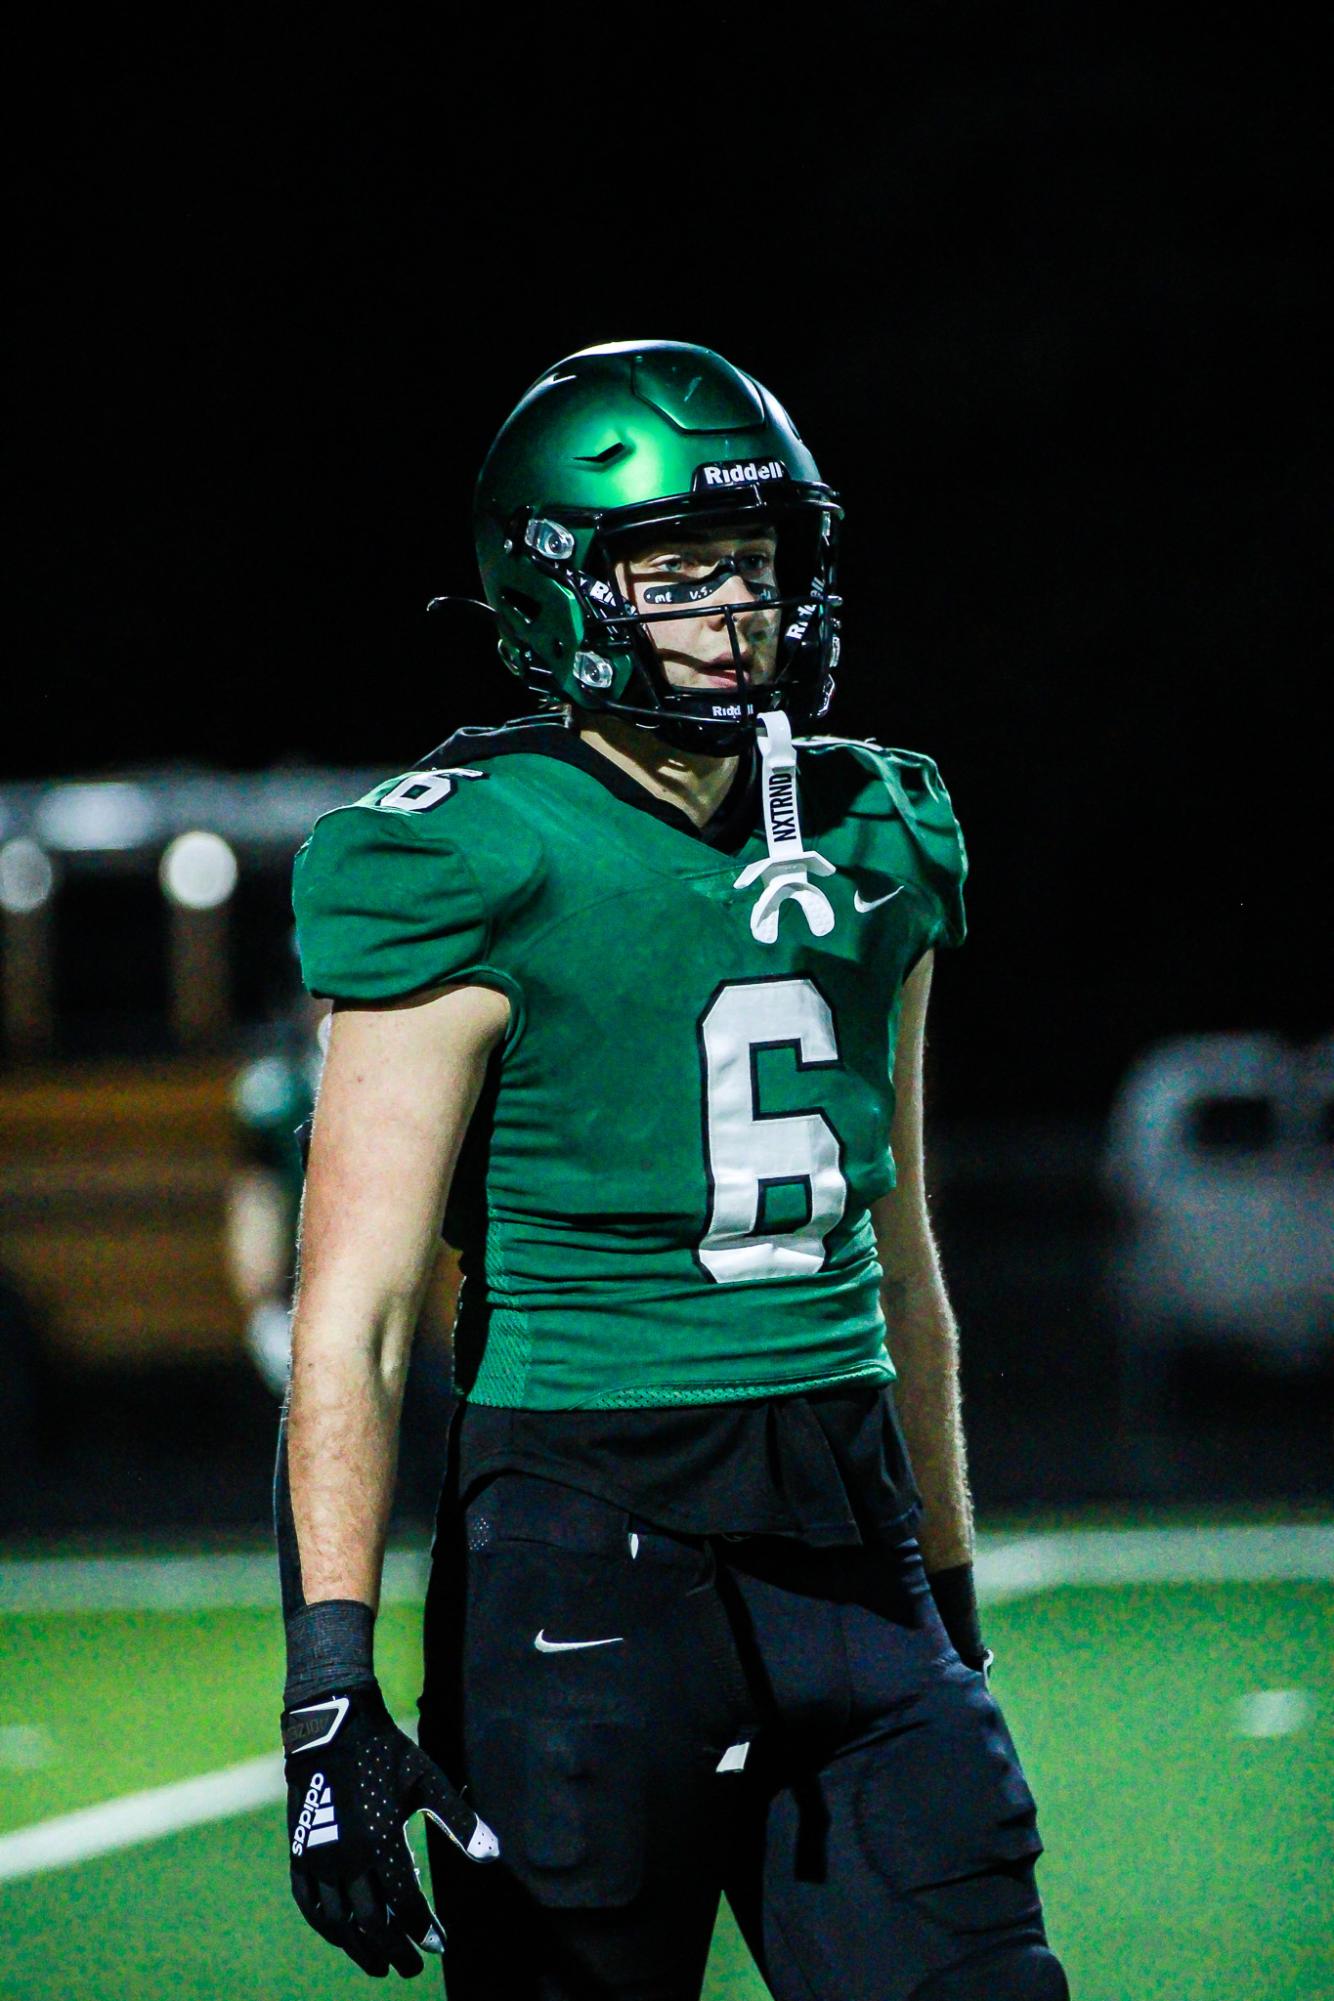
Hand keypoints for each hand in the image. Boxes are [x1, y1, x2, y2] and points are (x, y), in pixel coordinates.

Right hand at [283, 1680, 498, 1977]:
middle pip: (372, 1922)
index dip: (422, 1929)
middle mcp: (347, 1858)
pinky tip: (341, 1936)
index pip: (405, 1903)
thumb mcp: (428, 1781)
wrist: (332, 1727)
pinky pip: (309, 1904)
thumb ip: (459, 1821)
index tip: (438, 1943)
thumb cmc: (386, 1753)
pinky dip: (326, 1927)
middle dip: (393, 1949)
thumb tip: (493, 1855)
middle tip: (409, 1968)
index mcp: (381, 1841)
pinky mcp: (299, 1853)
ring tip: (377, 1964)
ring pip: (338, 1922)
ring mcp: (319, 1858)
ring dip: (359, 1948)